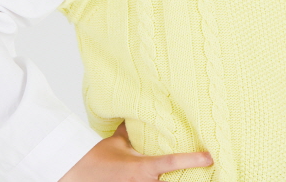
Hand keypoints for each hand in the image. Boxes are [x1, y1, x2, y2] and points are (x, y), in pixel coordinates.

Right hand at [58, 120, 213, 180]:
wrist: (75, 173)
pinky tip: (170, 179)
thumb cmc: (96, 158)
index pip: (172, 161)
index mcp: (143, 168)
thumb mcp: (117, 142)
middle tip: (211, 174)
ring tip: (195, 177)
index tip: (209, 157)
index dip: (193, 159)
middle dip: (188, 179)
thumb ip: (131, 129)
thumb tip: (139, 110)